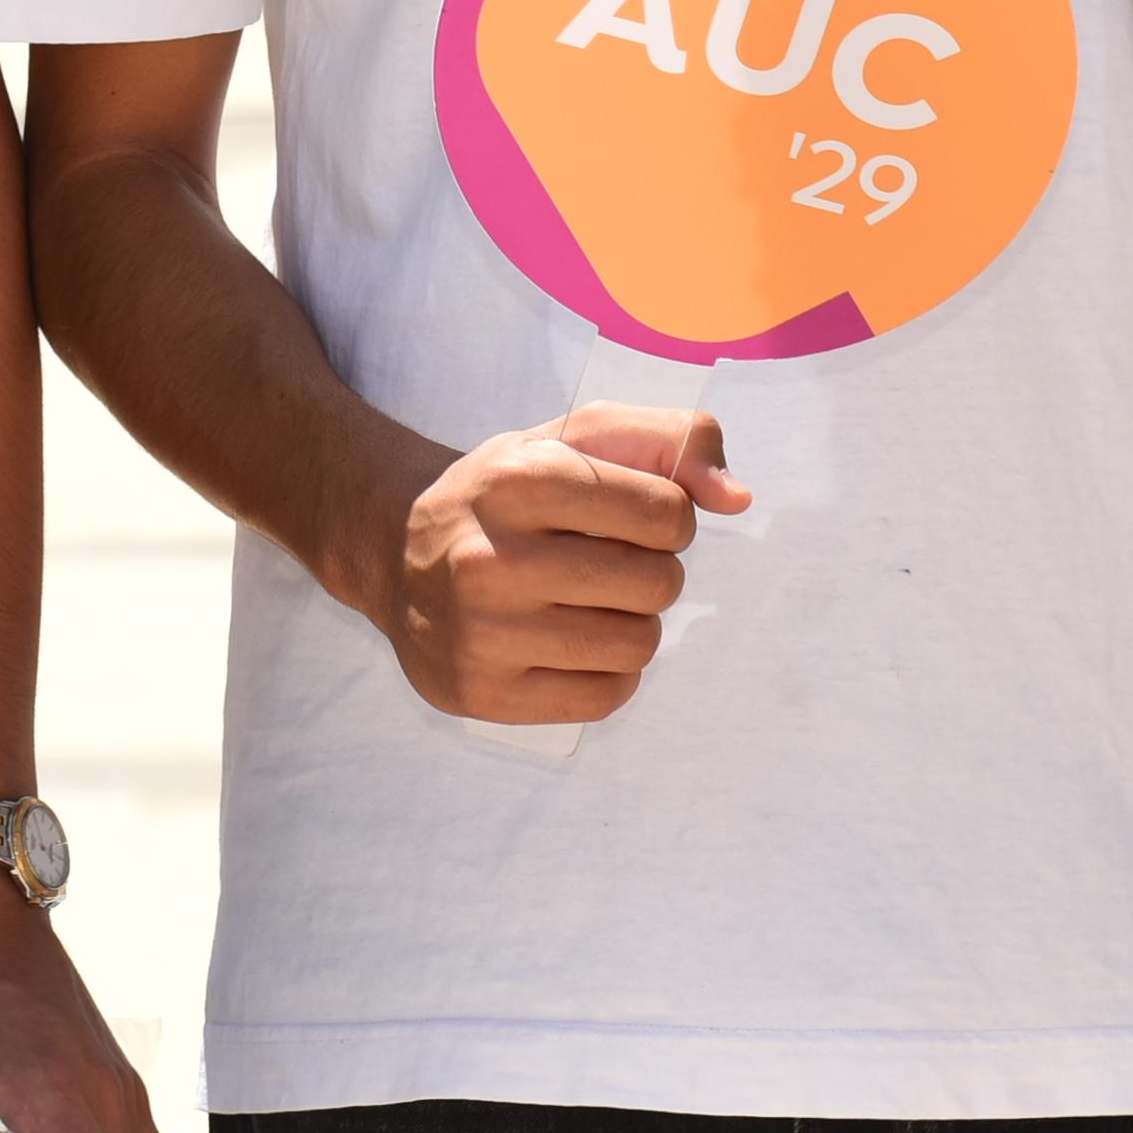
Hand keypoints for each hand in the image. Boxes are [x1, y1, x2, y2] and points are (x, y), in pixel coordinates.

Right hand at [363, 402, 750, 723]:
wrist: (393, 550)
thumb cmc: (507, 492)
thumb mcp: (574, 436)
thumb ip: (670, 439)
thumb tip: (738, 499)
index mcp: (518, 480)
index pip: (667, 511)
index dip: (667, 514)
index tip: (628, 516)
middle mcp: (491, 558)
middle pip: (658, 584)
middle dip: (651, 571)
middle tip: (604, 562)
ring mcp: (482, 634)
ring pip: (637, 645)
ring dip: (631, 623)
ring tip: (585, 602)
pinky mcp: (482, 693)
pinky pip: (606, 697)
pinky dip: (607, 671)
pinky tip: (567, 642)